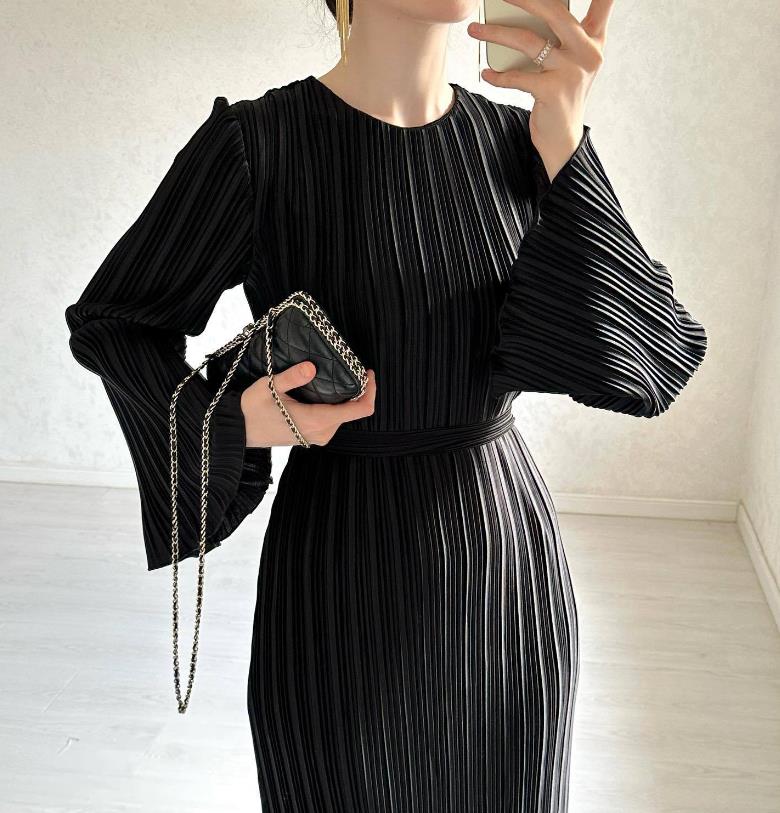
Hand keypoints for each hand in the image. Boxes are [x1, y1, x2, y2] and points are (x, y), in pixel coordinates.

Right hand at [240, 361, 376, 446]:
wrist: (238, 431)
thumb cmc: (251, 410)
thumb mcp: (269, 387)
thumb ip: (291, 377)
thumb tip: (311, 367)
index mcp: (317, 420)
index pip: (359, 410)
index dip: (370, 391)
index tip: (367, 373)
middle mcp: (322, 432)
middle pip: (354, 411)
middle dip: (359, 391)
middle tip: (354, 368)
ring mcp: (318, 436)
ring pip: (344, 416)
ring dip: (347, 398)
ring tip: (341, 376)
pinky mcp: (312, 436)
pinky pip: (333, 419)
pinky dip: (337, 405)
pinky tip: (328, 390)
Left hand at [467, 0, 612, 181]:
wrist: (563, 139)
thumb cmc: (561, 96)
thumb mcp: (568, 63)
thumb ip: (559, 37)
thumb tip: (522, 11)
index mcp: (595, 41)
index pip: (603, 5)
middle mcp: (588, 53)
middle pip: (555, 13)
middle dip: (524, 0)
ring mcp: (571, 72)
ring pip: (529, 42)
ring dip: (496, 34)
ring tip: (475, 30)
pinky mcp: (553, 92)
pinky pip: (518, 77)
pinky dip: (498, 76)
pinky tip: (486, 74)